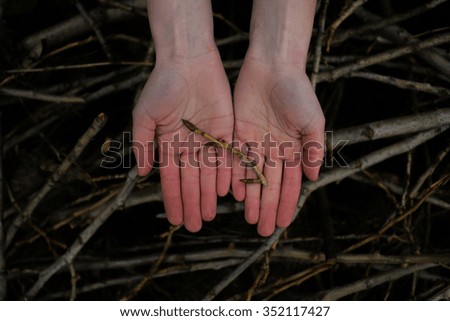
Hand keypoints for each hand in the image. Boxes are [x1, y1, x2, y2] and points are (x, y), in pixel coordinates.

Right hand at [133, 50, 233, 231]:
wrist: (187, 60)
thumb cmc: (163, 85)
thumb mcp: (145, 115)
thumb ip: (143, 144)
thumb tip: (143, 173)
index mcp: (169, 143)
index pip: (171, 178)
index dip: (173, 199)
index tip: (174, 219)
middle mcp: (189, 145)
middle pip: (192, 181)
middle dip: (192, 203)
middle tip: (193, 226)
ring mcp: (208, 138)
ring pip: (210, 173)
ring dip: (209, 194)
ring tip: (209, 214)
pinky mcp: (227, 129)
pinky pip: (227, 156)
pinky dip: (227, 173)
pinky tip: (226, 191)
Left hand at [232, 58, 324, 235]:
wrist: (274, 67)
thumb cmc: (297, 91)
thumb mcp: (312, 121)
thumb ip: (313, 149)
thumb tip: (312, 176)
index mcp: (293, 149)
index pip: (289, 184)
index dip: (286, 203)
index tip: (282, 223)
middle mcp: (273, 150)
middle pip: (269, 185)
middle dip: (266, 207)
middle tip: (261, 229)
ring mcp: (255, 143)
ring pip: (252, 177)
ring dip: (250, 198)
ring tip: (248, 218)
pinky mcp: (238, 133)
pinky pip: (235, 160)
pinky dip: (234, 176)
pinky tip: (233, 193)